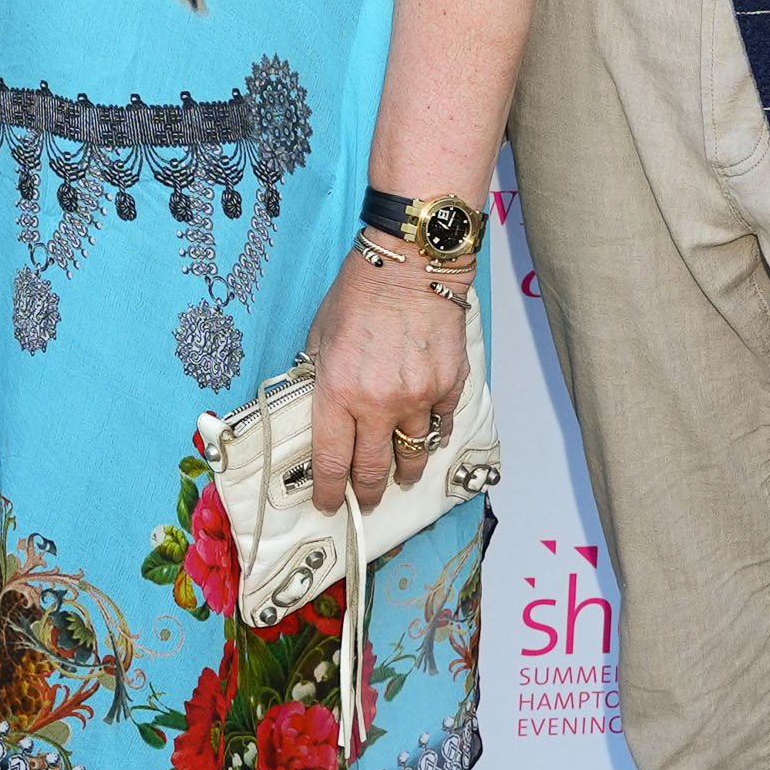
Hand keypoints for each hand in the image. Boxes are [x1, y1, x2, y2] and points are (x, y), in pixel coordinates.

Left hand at [303, 254, 466, 511]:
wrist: (411, 265)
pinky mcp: (449, 386)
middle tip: (365, 501)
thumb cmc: (359, 293)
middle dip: (367, 493)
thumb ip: (320, 377)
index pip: (331, 460)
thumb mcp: (320, 336)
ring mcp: (418, 398)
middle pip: (373, 469)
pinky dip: (433, 434)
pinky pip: (441, 424)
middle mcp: (378, 404)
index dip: (328, 490)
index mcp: (337, 393)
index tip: (327, 503)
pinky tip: (427, 436)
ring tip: (402, 476)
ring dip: (406, 470)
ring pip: (413, 453)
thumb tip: (321, 407)